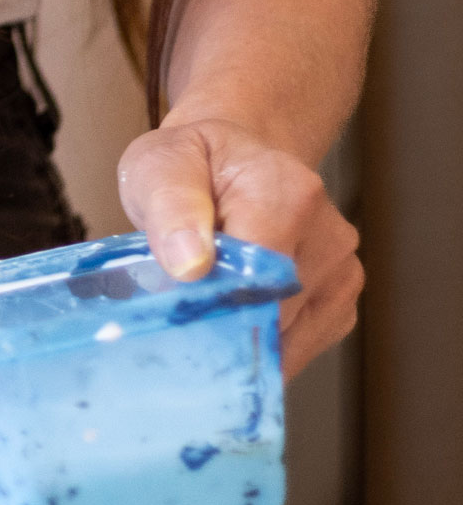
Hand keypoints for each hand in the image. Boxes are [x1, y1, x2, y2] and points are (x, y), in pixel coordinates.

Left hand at [116, 114, 362, 375]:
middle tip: (181, 311)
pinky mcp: (340, 303)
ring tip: (210, 301)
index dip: (212, 309)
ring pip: (285, 343)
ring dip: (241, 338)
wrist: (239, 158)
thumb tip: (190, 265)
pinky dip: (261, 343)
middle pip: (273, 318)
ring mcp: (342, 273)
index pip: (257, 282)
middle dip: (222, 328)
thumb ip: (170, 206)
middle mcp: (331, 237)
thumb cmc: (195, 164)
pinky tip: (239, 310)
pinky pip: (298, 346)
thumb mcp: (161, 165)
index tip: (176, 315)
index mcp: (289, 195)